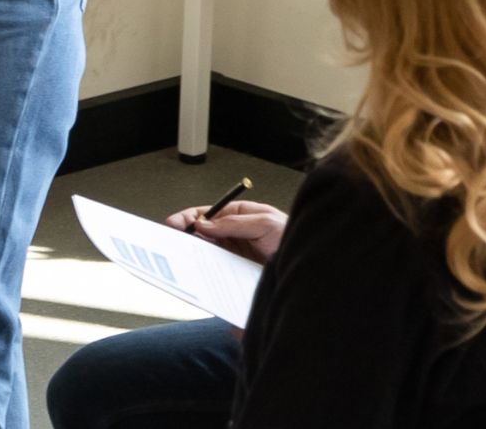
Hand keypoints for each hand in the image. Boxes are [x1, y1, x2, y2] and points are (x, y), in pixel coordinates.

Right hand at [168, 199, 286, 264]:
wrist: (312, 268)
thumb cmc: (293, 238)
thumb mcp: (265, 223)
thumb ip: (234, 223)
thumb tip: (204, 223)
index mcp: (241, 216)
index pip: (209, 213)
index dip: (190, 217)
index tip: (176, 223)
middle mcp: (237, 235)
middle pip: (204, 233)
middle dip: (188, 234)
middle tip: (174, 240)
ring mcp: (237, 254)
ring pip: (208, 251)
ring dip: (195, 253)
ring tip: (183, 255)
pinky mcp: (238, 272)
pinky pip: (218, 270)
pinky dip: (207, 270)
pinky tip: (201, 271)